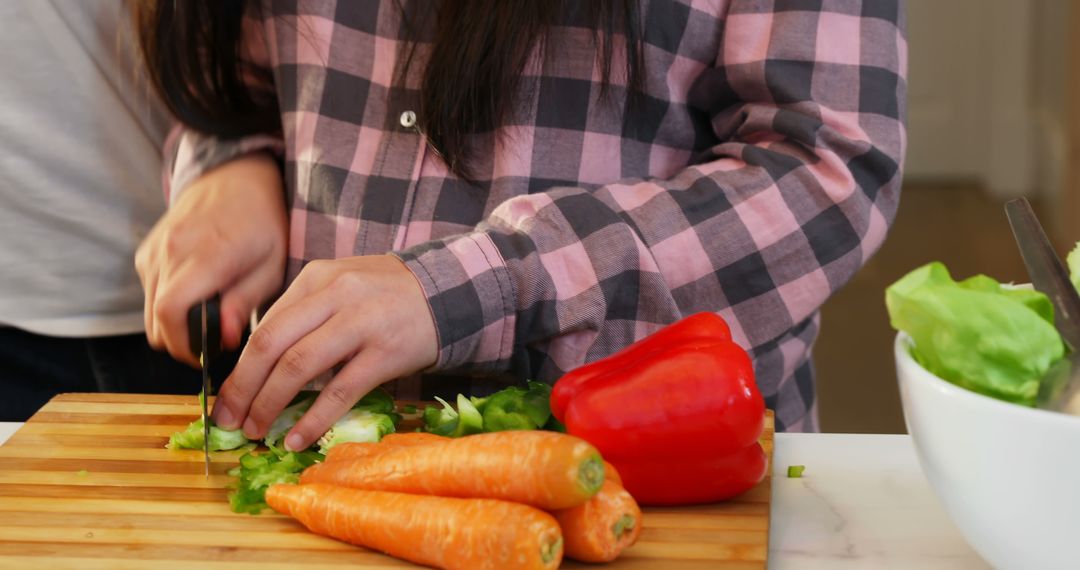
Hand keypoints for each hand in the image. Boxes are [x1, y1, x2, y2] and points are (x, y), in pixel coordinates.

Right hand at [136, 152, 287, 364]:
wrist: (236, 177)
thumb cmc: (263, 220)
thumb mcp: (272, 263)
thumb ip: (246, 302)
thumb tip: (227, 339)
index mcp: (206, 255)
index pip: (171, 311)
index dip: (184, 345)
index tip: (206, 357)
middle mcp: (171, 251)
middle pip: (156, 320)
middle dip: (181, 343)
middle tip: (213, 345)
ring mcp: (154, 250)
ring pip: (149, 311)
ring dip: (174, 325)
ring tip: (209, 319)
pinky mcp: (146, 251)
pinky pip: (149, 292)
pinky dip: (167, 305)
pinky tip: (197, 297)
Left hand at [211, 255, 438, 450]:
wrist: (448, 290)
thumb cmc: (387, 295)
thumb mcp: (341, 286)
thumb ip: (305, 314)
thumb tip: (260, 365)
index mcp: (317, 278)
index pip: (266, 326)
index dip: (239, 367)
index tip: (227, 397)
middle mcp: (335, 296)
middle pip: (272, 345)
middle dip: (242, 388)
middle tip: (229, 420)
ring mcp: (361, 324)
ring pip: (298, 368)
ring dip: (270, 405)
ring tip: (257, 431)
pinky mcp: (385, 353)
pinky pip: (339, 391)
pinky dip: (312, 420)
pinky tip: (297, 439)